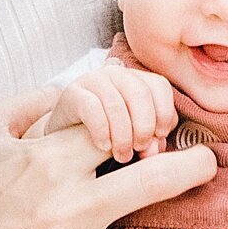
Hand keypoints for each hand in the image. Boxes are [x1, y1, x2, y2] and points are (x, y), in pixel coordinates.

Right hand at [55, 65, 178, 163]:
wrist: (63, 138)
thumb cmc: (104, 135)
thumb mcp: (132, 137)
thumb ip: (149, 141)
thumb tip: (155, 149)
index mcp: (135, 79)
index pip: (159, 86)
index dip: (164, 112)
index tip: (160, 137)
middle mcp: (115, 74)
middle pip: (140, 93)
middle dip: (144, 126)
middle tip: (139, 149)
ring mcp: (92, 80)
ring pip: (116, 104)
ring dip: (123, 135)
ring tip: (122, 155)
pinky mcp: (72, 93)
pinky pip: (93, 109)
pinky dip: (102, 131)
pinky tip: (104, 146)